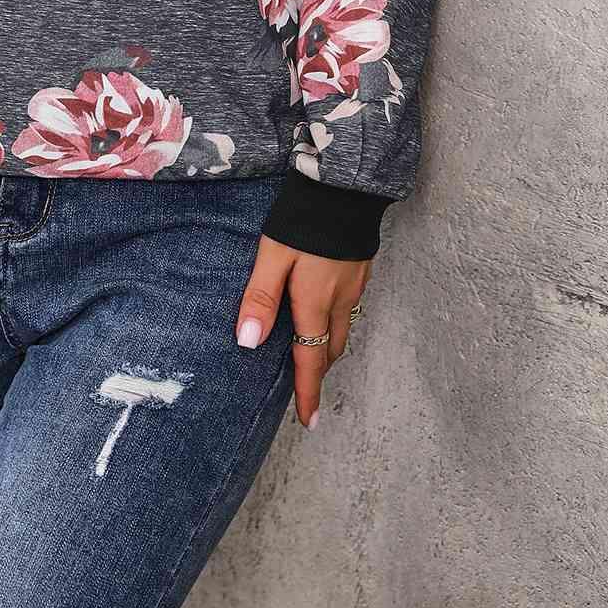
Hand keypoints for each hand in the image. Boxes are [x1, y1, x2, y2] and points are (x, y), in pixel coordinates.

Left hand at [235, 233, 372, 428]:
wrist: (345, 186)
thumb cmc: (303, 219)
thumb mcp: (273, 255)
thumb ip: (260, 297)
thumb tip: (247, 342)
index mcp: (315, 302)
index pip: (311, 359)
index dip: (308, 392)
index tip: (309, 421)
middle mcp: (340, 301)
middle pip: (330, 349)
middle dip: (318, 372)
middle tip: (305, 391)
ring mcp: (354, 286)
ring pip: (342, 330)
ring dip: (328, 349)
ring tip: (312, 359)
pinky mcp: (360, 271)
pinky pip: (348, 310)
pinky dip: (336, 324)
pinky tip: (323, 316)